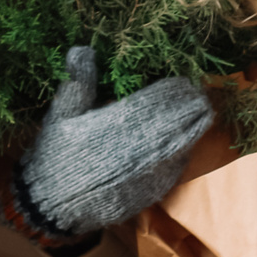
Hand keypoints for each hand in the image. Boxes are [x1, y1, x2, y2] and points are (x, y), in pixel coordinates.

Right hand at [8, 45, 214, 244]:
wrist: (53, 207)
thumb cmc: (56, 156)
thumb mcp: (60, 116)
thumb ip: (78, 83)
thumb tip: (83, 49)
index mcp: (116, 125)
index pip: (154, 102)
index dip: (173, 90)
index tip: (186, 80)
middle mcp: (137, 148)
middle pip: (174, 122)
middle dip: (191, 106)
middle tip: (202, 94)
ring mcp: (147, 173)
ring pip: (181, 145)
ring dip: (194, 127)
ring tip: (203, 112)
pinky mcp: (150, 193)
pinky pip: (175, 170)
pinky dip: (184, 154)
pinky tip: (188, 143)